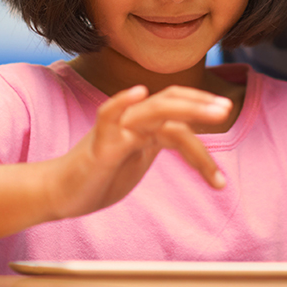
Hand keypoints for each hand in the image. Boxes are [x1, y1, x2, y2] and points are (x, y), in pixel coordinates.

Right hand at [45, 85, 232, 220]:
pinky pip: (107, 116)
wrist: (59, 194)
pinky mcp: (99, 145)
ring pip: (155, 109)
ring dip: (189, 107)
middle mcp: (134, 121)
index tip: (225, 133)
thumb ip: (162, 144)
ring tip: (217, 113)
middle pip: (171, 102)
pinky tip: (137, 93)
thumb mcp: (141, 159)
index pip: (179, 112)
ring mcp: (117, 130)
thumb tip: (193, 141)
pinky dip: (121, 102)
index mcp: (147, 126)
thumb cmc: (101, 174)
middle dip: (202, 105)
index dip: (202, 116)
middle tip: (227, 110)